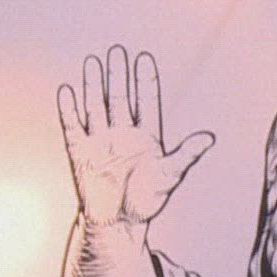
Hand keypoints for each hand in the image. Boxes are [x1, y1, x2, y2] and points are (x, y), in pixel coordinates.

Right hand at [57, 46, 213, 227]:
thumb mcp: (169, 176)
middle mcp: (122, 134)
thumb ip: (185, 154)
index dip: (145, 81)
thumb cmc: (146, 202)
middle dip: (118, 76)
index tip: (143, 58)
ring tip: (93, 62)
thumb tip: (209, 137)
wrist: (117, 225)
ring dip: (94, 86)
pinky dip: (69, 110)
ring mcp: (100, 142)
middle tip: (117, 51)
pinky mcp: (80, 154)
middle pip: (118, 98)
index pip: (145, 102)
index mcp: (146, 136)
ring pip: (95, 107)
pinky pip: (73, 127)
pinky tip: (67, 90)